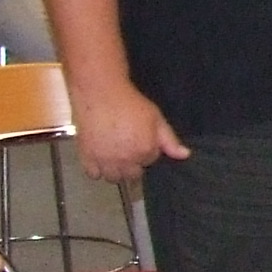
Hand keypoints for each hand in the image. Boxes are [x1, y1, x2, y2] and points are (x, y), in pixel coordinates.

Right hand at [73, 81, 187, 183]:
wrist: (100, 92)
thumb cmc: (129, 102)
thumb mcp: (156, 118)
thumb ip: (170, 140)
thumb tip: (185, 155)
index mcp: (145, 151)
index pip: (149, 162)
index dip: (146, 151)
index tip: (140, 140)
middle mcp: (125, 160)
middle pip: (132, 176)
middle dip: (132, 165)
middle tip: (127, 148)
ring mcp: (105, 161)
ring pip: (113, 178)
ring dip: (116, 171)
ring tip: (114, 155)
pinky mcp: (87, 157)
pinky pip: (93, 174)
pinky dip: (97, 170)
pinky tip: (100, 158)